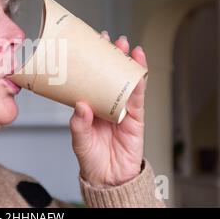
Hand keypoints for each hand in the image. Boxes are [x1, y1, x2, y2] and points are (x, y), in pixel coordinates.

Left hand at [69, 32, 147, 187]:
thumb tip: (81, 106)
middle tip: (108, 39)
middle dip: (110, 56)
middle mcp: (105, 104)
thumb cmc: (92, 159)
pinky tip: (140, 68)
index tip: (86, 46)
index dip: (89, 63)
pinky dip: (140, 82)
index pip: (89, 80)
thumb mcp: (80, 141)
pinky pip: (139, 97)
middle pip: (108, 75)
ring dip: (127, 63)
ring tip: (127, 46)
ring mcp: (122, 109)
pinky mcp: (136, 118)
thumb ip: (79, 124)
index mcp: (89, 106)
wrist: (109, 180)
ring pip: (125, 81)